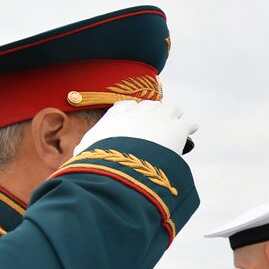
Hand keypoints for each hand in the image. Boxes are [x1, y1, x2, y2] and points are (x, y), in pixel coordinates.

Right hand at [74, 100, 197, 155]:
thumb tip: (77, 154)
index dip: (133, 110)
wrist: (124, 163)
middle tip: (158, 120)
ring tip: (175, 122)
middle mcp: (139, 111)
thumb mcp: (85, 152)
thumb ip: (84, 149)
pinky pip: (186, 124)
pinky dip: (188, 127)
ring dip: (173, 115)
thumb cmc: (101, 159)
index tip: (136, 116)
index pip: (127, 106)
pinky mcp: (177, 128)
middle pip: (151, 105)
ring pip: (171, 109)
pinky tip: (191, 129)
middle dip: (154, 112)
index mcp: (118, 114)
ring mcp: (160, 117)